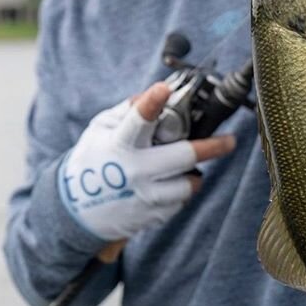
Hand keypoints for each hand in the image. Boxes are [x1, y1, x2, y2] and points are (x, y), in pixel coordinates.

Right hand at [58, 82, 235, 240]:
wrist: (75, 210)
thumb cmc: (93, 159)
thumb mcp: (101, 129)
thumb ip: (128, 110)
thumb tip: (156, 93)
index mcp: (120, 144)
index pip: (137, 120)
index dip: (151, 103)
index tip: (163, 89)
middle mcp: (135, 171)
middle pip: (184, 156)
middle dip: (212, 147)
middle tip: (230, 141)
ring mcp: (145, 196)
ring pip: (189, 182)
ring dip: (192, 171)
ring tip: (181, 166)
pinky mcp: (152, 216)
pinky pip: (180, 199)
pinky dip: (178, 188)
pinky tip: (163, 183)